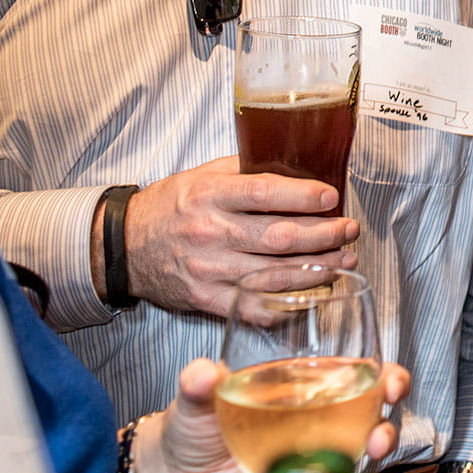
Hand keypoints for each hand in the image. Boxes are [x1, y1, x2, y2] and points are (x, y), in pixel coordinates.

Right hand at [117, 156, 359, 315]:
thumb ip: (246, 169)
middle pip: (278, 238)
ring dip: (317, 269)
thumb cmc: (170, 206)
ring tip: (345, 259)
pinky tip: (314, 294)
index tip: (332, 197)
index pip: (263, 193)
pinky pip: (255, 308)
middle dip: (323, 235)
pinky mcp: (206, 300)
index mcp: (209, 196)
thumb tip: (297, 164)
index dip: (303, 196)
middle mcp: (210, 233)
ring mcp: (208, 271)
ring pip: (273, 275)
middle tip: (350, 230)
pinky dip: (289, 304)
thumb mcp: (202, 176)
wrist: (122, 246)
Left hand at [131, 357, 410, 472]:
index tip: (392, 383)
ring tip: (347, 469)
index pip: (363, 381)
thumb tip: (204, 372)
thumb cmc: (197, 423)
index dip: (388, 380)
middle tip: (378, 439)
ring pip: (347, 470)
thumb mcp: (197, 395)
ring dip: (357, 471)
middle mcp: (317, 429)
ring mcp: (304, 468)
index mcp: (308, 392)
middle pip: (369, 427)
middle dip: (386, 432)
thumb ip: (199, 381)